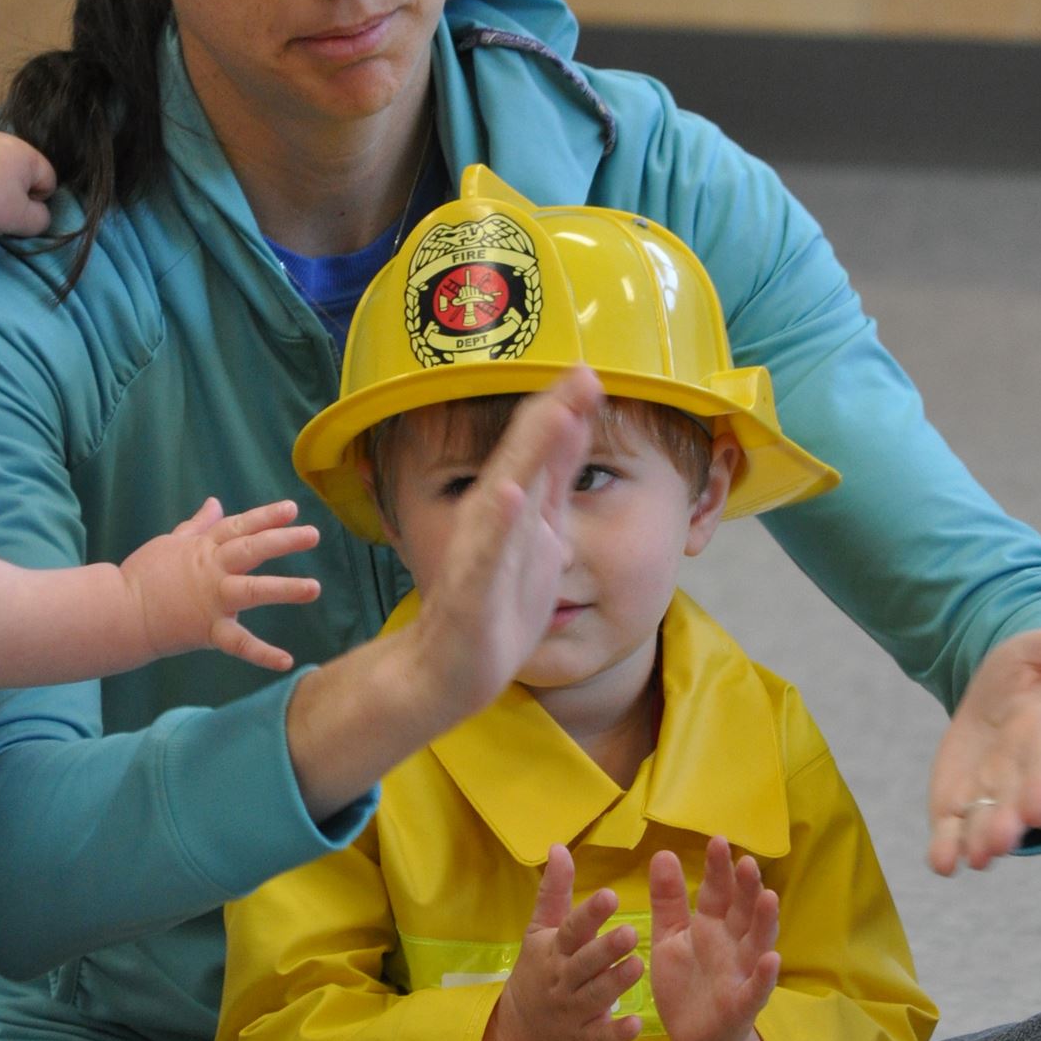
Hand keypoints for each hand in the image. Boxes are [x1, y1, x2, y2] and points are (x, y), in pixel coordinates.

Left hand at [0, 130, 56, 237]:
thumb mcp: (19, 218)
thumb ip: (40, 219)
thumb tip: (42, 215)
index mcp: (28, 155)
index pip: (49, 182)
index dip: (38, 203)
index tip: (17, 215)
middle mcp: (9, 141)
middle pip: (23, 176)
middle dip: (15, 196)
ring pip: (1, 172)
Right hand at [120, 497, 320, 671]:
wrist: (121, 612)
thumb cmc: (144, 576)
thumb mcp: (171, 542)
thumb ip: (198, 525)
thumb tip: (215, 502)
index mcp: (204, 548)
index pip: (239, 526)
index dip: (266, 516)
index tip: (292, 509)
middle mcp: (212, 570)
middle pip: (251, 549)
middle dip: (283, 541)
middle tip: (314, 534)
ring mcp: (212, 600)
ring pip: (252, 590)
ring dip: (284, 588)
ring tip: (313, 588)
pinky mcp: (208, 630)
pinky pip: (238, 643)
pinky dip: (262, 653)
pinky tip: (286, 660)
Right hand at [400, 366, 602, 730]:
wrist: (448, 670)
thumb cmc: (497, 601)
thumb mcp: (540, 532)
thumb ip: (553, 479)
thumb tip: (574, 420)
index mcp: (517, 506)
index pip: (542, 447)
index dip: (566, 409)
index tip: (592, 370)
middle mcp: (493, 520)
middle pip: (524, 457)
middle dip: (552, 416)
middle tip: (581, 375)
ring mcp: (479, 554)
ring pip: (504, 494)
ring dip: (528, 455)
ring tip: (555, 415)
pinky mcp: (471, 593)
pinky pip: (483, 555)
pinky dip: (496, 525)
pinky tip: (509, 495)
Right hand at [473, 845, 644, 1040]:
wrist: (517, 1032)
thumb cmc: (536, 972)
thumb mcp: (539, 931)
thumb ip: (554, 891)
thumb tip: (560, 846)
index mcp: (554, 951)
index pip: (571, 929)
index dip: (590, 914)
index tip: (611, 896)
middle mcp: (563, 980)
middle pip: (584, 963)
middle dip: (605, 949)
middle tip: (630, 932)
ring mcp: (573, 1012)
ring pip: (596, 997)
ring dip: (616, 983)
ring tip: (638, 965)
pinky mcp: (584, 1040)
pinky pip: (601, 1037)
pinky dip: (617, 1032)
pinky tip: (635, 1024)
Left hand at [648, 838, 780, 1040]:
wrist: (694, 1039)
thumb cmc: (686, 983)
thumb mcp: (670, 938)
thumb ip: (667, 900)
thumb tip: (664, 852)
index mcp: (711, 927)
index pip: (717, 892)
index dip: (718, 869)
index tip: (718, 840)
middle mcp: (732, 945)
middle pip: (742, 912)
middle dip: (746, 888)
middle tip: (747, 861)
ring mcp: (741, 973)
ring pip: (757, 943)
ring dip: (764, 922)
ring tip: (768, 897)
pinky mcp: (742, 1004)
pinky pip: (756, 989)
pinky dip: (764, 975)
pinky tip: (771, 959)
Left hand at [926, 621, 1040, 873]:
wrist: (1006, 695)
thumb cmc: (1036, 672)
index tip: (1040, 809)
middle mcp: (1021, 774)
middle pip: (1015, 802)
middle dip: (1007, 823)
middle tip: (999, 842)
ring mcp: (989, 793)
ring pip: (984, 823)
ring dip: (978, 841)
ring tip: (975, 858)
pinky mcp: (958, 801)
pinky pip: (951, 829)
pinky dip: (946, 848)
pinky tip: (941, 864)